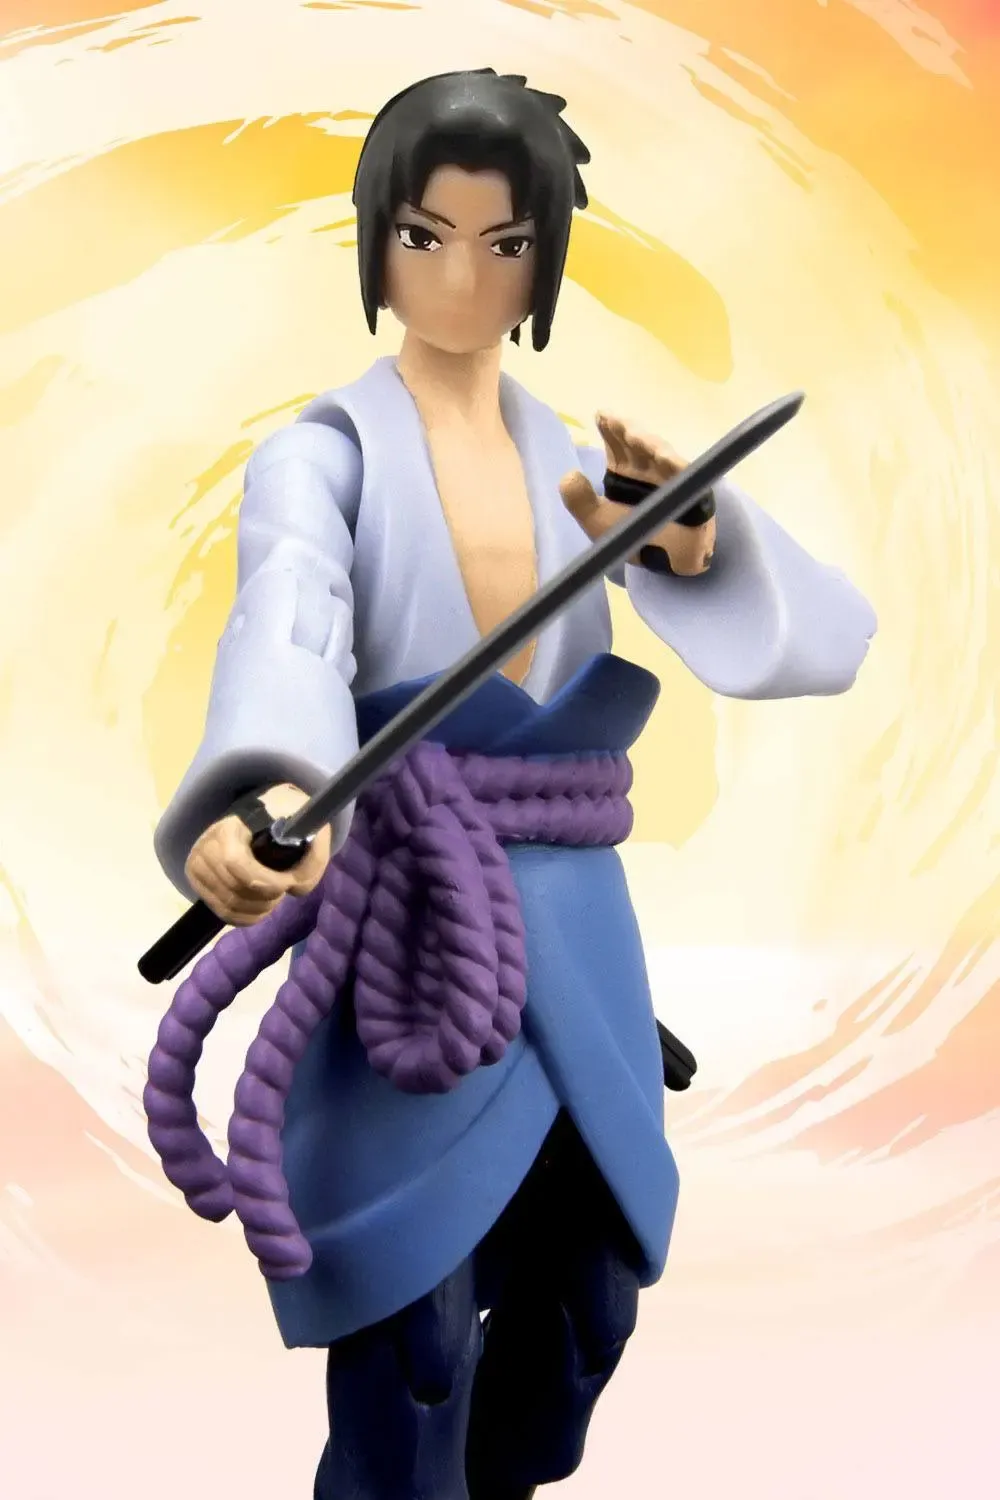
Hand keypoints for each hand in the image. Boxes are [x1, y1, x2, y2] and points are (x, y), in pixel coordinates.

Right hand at [184, 783, 332, 925]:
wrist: (261, 818)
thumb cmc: (286, 824)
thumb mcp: (308, 832)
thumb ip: (311, 861)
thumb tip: (293, 886)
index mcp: (231, 826)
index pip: (235, 862)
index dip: (265, 882)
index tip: (287, 884)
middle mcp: (206, 844)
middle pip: (234, 889)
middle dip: (266, 897)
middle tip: (283, 889)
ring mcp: (197, 864)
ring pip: (228, 904)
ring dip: (258, 908)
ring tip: (273, 896)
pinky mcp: (197, 881)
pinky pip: (221, 911)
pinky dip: (245, 917)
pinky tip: (260, 907)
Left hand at [559, 413, 715, 576]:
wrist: (664, 566)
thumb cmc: (634, 540)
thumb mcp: (598, 523)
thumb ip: (580, 502)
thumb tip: (568, 475)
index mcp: (626, 471)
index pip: (616, 444)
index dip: (609, 427)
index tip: (601, 416)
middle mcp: (648, 468)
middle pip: (638, 443)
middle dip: (627, 430)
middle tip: (615, 421)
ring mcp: (672, 477)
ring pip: (661, 453)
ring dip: (649, 444)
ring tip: (637, 437)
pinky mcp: (694, 491)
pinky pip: (686, 476)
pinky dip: (677, 466)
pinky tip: (667, 459)